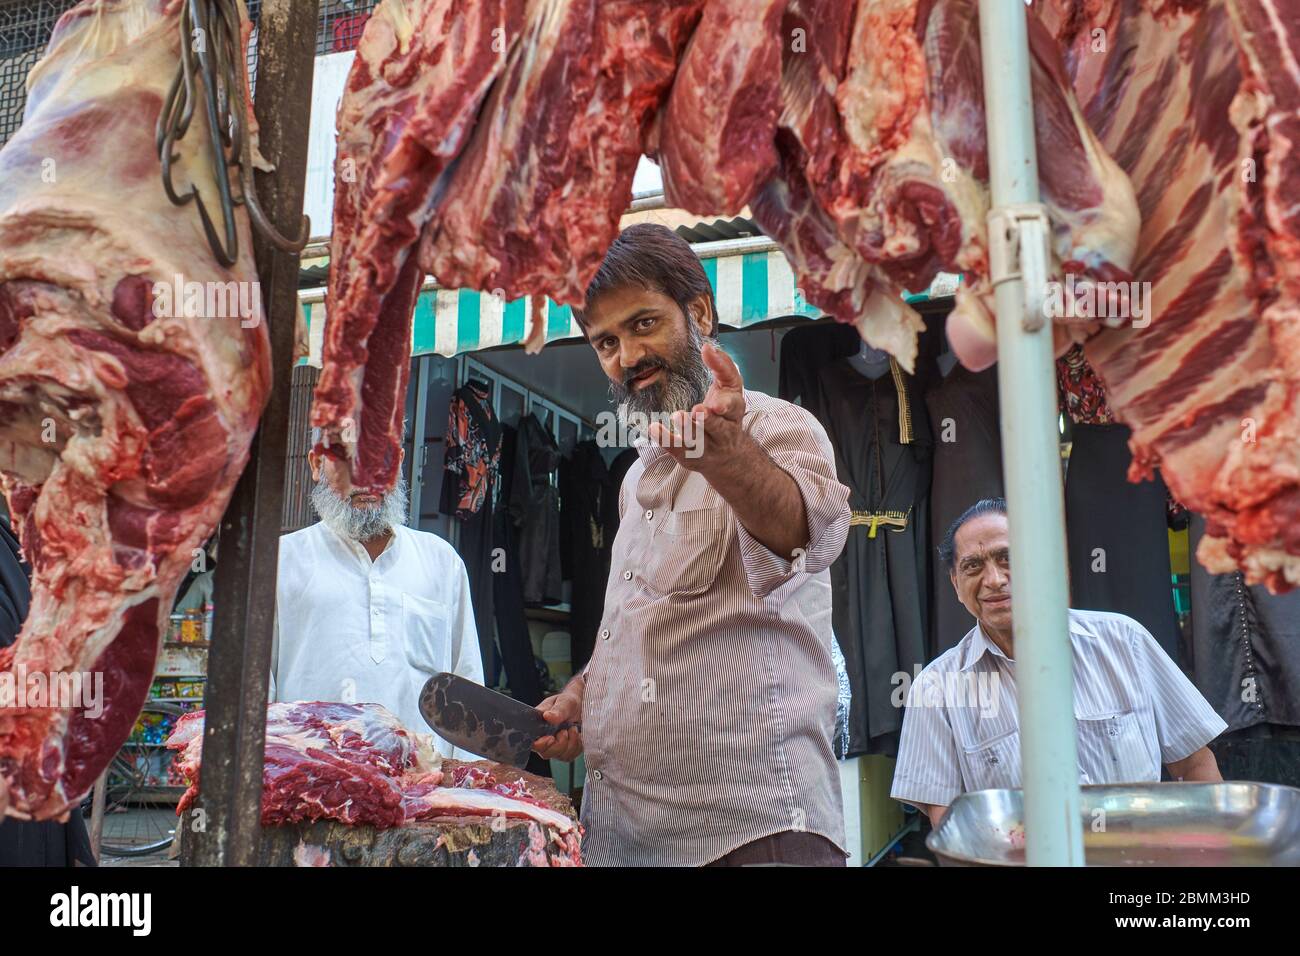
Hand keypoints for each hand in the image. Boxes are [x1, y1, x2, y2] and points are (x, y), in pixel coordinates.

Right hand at [533, 689, 582, 760]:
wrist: (581, 706)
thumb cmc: (568, 703)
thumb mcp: (564, 702)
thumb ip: (557, 710)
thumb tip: (547, 716)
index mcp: (537, 728)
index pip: (532, 743)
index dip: (541, 744)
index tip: (551, 738)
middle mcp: (544, 740)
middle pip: (546, 754)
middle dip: (559, 744)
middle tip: (565, 730)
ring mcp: (556, 747)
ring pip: (561, 756)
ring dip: (571, 743)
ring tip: (573, 728)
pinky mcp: (567, 751)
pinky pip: (571, 755)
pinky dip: (577, 746)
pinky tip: (577, 735)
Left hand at [646, 341, 747, 474]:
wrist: (727, 455)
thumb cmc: (725, 413)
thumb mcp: (729, 388)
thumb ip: (722, 366)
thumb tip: (708, 346)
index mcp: (734, 411)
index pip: (733, 407)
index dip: (725, 406)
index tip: (716, 404)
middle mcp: (723, 432)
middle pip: (718, 428)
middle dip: (708, 421)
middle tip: (697, 410)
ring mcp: (706, 446)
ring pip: (697, 440)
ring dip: (687, 429)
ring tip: (677, 415)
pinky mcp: (689, 456)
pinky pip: (676, 448)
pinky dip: (665, 438)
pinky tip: (654, 428)